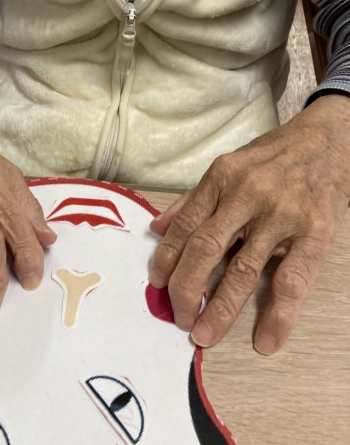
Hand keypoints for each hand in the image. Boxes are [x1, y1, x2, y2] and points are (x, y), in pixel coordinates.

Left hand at [149, 94, 349, 353]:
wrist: (325, 141)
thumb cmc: (271, 157)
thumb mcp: (227, 167)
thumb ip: (193, 199)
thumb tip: (157, 229)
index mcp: (221, 178)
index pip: (185, 225)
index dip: (166, 258)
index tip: (156, 285)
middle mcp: (247, 194)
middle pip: (206, 248)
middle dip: (186, 288)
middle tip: (178, 318)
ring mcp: (281, 214)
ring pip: (243, 270)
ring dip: (221, 308)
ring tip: (204, 335)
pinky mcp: (314, 232)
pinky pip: (292, 279)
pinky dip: (278, 315)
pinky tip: (266, 340)